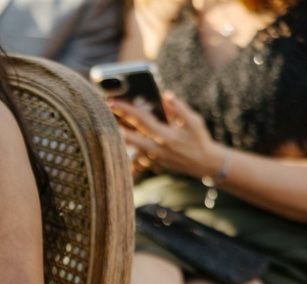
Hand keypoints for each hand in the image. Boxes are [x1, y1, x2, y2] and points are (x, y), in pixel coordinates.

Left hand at [110, 91, 226, 179]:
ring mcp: (153, 159)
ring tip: (107, 122)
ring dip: (118, 135)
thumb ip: (179, 108)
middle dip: (115, 124)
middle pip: (129, 136)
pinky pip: (135, 157)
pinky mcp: (152, 165)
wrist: (204, 164)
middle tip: (102, 112)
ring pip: (129, 147)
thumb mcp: (194, 122)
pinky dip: (127, 149)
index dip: (126, 110)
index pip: (141, 120)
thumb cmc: (199, 139)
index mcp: (165, 136)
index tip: (112, 101)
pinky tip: (118, 139)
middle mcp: (156, 149)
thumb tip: (165, 94)